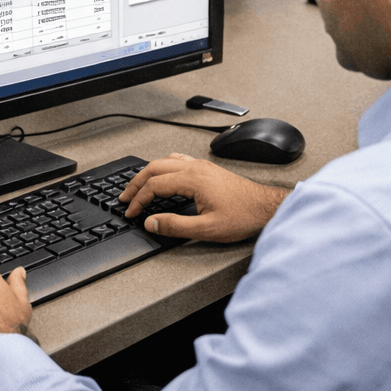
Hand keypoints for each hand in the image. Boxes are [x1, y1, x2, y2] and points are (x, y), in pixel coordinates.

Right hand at [119, 152, 289, 242]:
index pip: (154, 185)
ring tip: (137, 186)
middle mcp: (196, 168)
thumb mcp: (207, 229)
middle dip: (136, 183)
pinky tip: (163, 174)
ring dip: (148, 173)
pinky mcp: (208, 169)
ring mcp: (202, 166)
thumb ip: (175, 226)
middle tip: (125, 198)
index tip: (131, 211)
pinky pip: (178, 161)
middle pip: (155, 168)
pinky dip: (163, 167)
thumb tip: (151, 222)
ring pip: (165, 162)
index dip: (138, 199)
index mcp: (192, 180)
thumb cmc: (242, 216)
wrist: (265, 207)